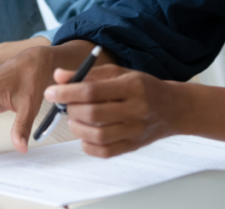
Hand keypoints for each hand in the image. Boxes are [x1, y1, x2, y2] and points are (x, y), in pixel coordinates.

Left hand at [46, 64, 184, 157]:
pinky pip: (104, 152)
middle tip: (65, 104)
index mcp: (132, 86)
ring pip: (97, 135)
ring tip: (74, 118)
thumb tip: (59, 76)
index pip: (92, 90)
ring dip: (77, 127)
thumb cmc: (144, 88)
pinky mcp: (133, 146)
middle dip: (71, 109)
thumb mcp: (120, 73)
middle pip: (93, 114)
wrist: (174, 108)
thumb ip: (88, 74)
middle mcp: (136, 109)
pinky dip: (88, 145)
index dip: (67, 92)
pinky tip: (85, 134)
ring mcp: (136, 131)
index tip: (51, 91)